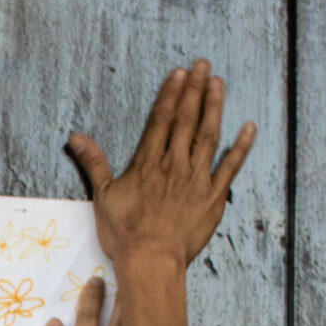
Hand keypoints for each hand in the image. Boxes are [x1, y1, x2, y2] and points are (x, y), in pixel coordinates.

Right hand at [66, 61, 255, 325]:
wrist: (151, 260)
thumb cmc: (124, 233)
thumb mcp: (102, 196)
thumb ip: (93, 163)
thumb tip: (75, 137)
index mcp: (148, 162)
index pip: (161, 119)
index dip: (171, 94)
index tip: (180, 72)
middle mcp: (174, 163)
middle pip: (187, 120)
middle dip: (195, 90)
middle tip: (204, 65)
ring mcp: (197, 178)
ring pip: (209, 135)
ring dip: (215, 107)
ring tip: (219, 83)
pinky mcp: (214, 197)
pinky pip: (231, 167)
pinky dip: (241, 147)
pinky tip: (249, 127)